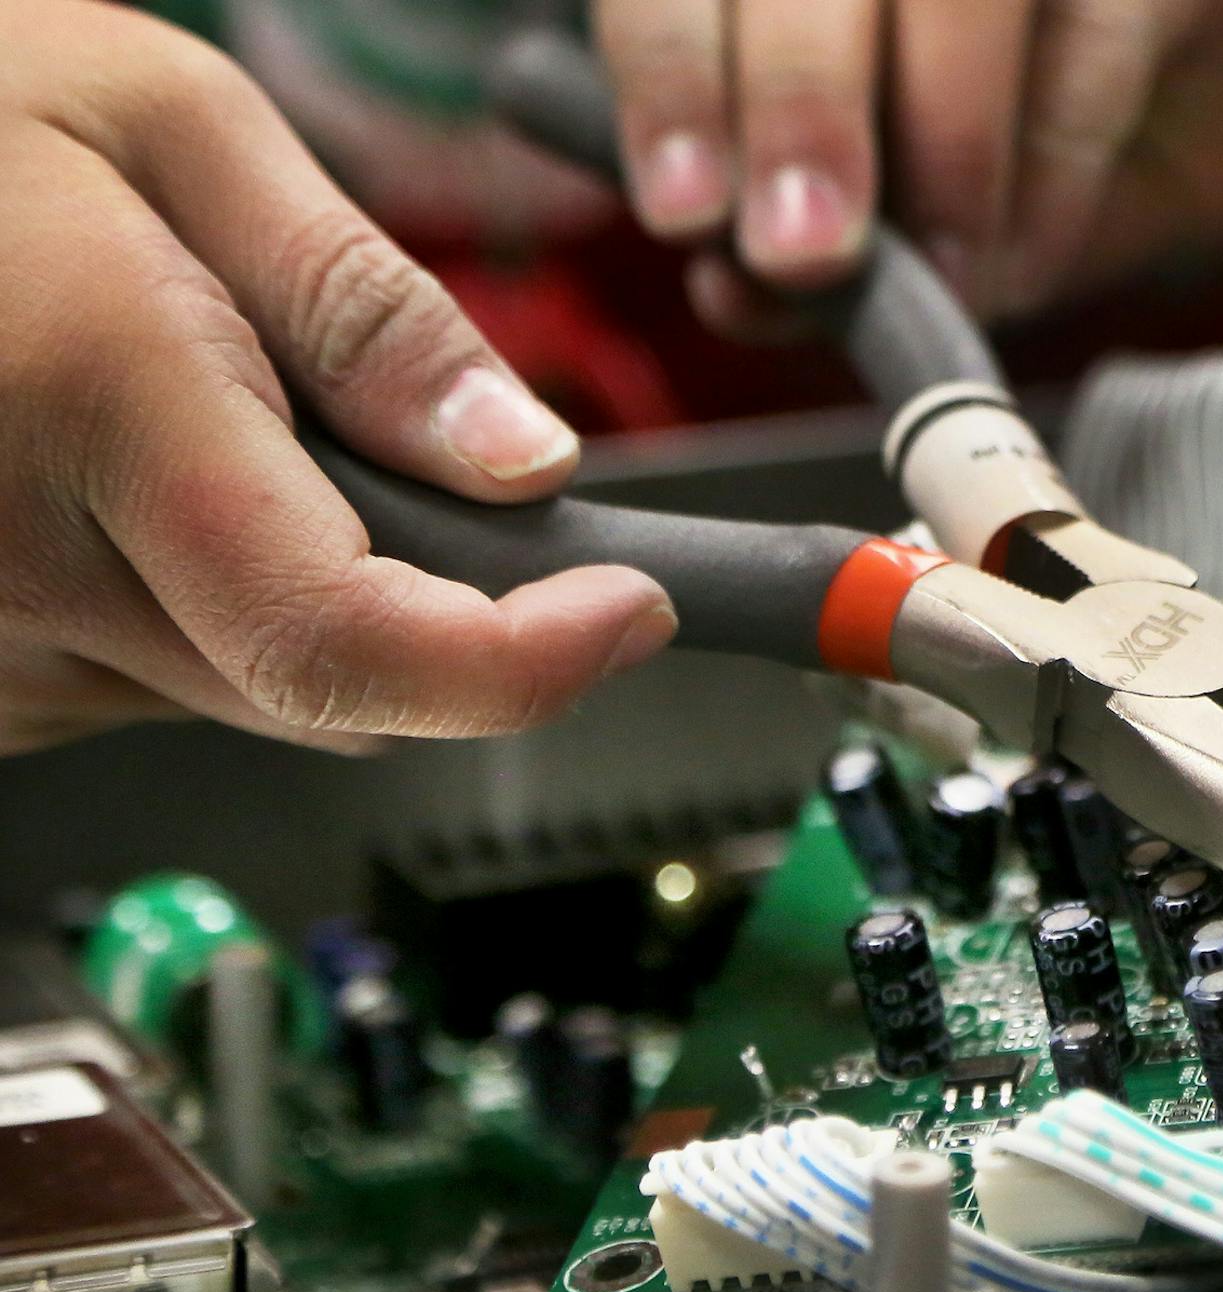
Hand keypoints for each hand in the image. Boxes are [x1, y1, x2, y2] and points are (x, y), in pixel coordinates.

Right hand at [0, 1, 676, 754]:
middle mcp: (19, 561)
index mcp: (93, 403)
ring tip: (217, 430)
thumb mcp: (172, 125)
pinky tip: (133, 487)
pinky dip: (206, 607)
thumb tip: (525, 463)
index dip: (520, 664)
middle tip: (414, 463)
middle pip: (335, 688)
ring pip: (254, 693)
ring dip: (309, 598)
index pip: (344, 634)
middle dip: (439, 606)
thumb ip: (365, 306)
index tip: (622, 613)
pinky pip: (151, 685)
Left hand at [593, 0, 1222, 330]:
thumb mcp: (920, 217)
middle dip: (794, 107)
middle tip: (803, 256)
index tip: (684, 214)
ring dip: (941, 138)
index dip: (667, 76)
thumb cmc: (1076, 138)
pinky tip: (1033, 254)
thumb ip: (810, 248)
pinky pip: (1098, 23)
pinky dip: (1055, 153)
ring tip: (950, 277)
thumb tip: (729, 291)